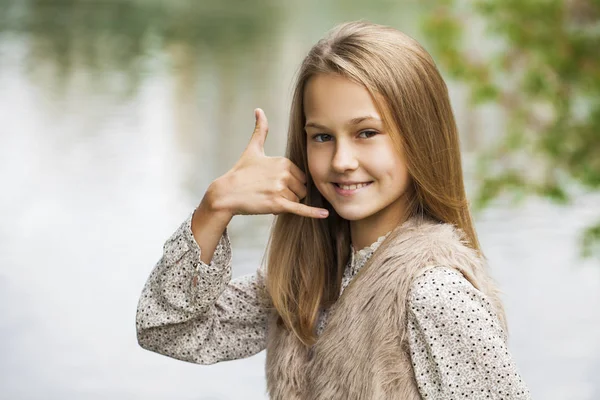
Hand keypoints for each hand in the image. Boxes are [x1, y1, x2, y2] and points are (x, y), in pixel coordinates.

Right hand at [205, 108, 328, 218]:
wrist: (226, 193)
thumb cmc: (240, 172)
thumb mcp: (253, 149)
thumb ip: (260, 130)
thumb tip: (259, 110)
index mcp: (284, 161)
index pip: (301, 176)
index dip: (291, 183)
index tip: (274, 183)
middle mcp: (284, 173)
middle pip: (302, 189)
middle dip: (291, 194)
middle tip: (271, 193)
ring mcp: (281, 189)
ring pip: (297, 200)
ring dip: (287, 203)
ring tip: (269, 199)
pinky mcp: (277, 204)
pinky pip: (300, 209)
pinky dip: (313, 212)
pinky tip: (325, 214)